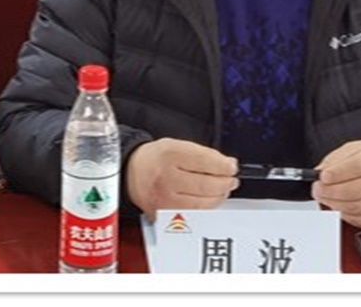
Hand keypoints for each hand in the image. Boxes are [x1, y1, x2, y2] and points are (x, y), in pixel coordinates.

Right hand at [125, 138, 239, 219]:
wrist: (129, 172)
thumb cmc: (155, 159)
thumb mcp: (176, 144)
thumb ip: (202, 153)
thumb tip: (227, 165)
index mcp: (169, 154)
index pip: (206, 161)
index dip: (224, 165)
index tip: (232, 166)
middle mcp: (166, 177)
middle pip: (207, 184)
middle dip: (225, 182)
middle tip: (230, 180)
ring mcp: (164, 199)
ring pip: (203, 203)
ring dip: (218, 197)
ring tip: (222, 190)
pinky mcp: (164, 215)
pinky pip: (193, 215)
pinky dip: (206, 208)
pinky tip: (209, 200)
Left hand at [312, 140, 360, 229]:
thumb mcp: (351, 149)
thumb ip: (334, 161)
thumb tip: (319, 174)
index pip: (358, 167)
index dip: (337, 173)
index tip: (322, 176)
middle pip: (355, 190)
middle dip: (330, 191)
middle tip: (317, 188)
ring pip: (354, 207)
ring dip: (333, 203)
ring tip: (324, 196)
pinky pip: (358, 220)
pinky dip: (343, 214)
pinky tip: (338, 204)